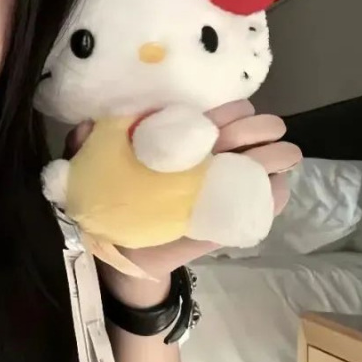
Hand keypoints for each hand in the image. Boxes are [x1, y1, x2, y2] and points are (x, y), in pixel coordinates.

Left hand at [63, 100, 302, 306]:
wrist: (121, 251)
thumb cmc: (112, 201)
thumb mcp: (92, 169)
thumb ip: (85, 145)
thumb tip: (87, 124)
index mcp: (186, 138)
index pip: (224, 111)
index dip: (229, 110)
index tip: (213, 123)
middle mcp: (215, 156)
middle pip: (258, 128)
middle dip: (259, 128)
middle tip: (242, 140)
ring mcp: (230, 185)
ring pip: (274, 159)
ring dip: (275, 155)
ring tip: (262, 162)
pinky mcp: (236, 216)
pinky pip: (271, 199)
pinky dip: (276, 192)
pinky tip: (267, 189)